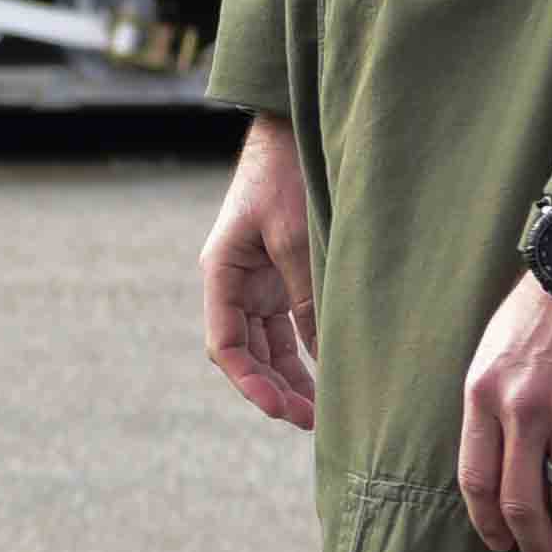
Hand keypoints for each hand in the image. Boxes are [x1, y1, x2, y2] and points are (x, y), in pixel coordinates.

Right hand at [197, 123, 317, 433]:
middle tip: (309, 421)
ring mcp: (259, 281)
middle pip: (247, 353)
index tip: (279, 410)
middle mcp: (235, 284)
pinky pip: (290, 325)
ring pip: (269, 344)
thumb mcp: (298, 239)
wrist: (297, 131)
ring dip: (290, 377)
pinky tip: (330, 374)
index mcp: (222, 274)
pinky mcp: (283, 276)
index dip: (249, 383)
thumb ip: (308, 298)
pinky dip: (306, 351)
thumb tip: (327, 357)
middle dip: (274, 389)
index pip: (226, 345)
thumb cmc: (289, 176)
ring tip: (320, 411)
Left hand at [459, 272, 551, 551]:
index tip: (500, 546)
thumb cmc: (542, 308)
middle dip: (535, 546)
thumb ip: (490, 404)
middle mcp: (525, 410)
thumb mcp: (493, 350)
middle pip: (523, 500)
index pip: (476, 480)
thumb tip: (492, 462)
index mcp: (484, 396)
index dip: (488, 524)